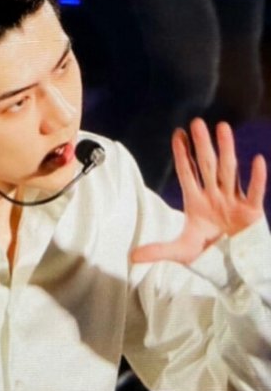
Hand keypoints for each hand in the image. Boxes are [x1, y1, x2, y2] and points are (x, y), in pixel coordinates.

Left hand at [131, 118, 266, 264]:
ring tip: (223, 127)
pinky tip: (257, 160)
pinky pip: (255, 192)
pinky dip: (256, 178)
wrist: (232, 267)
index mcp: (197, 202)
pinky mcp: (251, 212)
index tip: (177, 133)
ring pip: (229, 171)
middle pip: (207, 166)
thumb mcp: (181, 252)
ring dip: (226, 150)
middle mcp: (215, 197)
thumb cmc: (208, 255)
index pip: (187, 173)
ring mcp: (233, 202)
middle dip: (201, 145)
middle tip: (196, 122)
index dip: (182, 154)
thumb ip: (158, 250)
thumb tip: (132, 257)